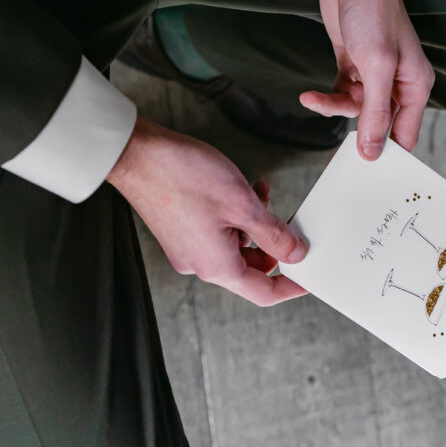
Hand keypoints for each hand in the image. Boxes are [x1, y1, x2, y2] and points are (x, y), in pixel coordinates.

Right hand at [106, 117, 307, 306]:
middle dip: (273, 245)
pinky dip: (234, 217)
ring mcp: (187, 248)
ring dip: (253, 224)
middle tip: (288, 221)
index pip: (263, 292)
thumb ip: (274, 234)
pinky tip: (240, 191)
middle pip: (250, 268)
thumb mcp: (243, 205)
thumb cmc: (185, 176)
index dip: (290, 287)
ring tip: (260, 194)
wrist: (138, 154)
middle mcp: (199, 264)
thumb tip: (295, 254)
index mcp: (217, 266)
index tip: (308, 279)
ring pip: (235, 246)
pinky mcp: (179, 231)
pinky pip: (217, 234)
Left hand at [300, 0, 434, 159]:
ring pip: (355, 110)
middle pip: (378, 124)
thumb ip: (376, 111)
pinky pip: (340, 94)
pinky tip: (311, 95)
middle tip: (334, 141)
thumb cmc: (374, 10)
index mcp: (416, 85)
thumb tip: (374, 150)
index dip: (388, 151)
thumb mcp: (377, 66)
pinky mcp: (352, 64)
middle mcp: (397, 83)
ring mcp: (374, 74)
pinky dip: (325, 97)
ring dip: (334, 108)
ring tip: (316, 99)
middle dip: (355, 129)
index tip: (367, 167)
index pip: (407, 134)